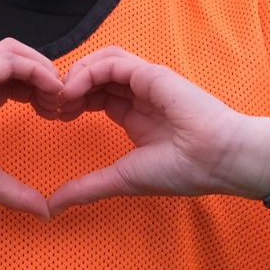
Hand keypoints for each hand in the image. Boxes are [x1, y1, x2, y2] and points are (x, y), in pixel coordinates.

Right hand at [0, 38, 63, 218]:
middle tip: (64, 104)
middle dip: (47, 77)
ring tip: (60, 95)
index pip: (14, 81)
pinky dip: (37, 69)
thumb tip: (43, 212)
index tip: (56, 114)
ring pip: (17, 52)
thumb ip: (12, 191)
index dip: (39, 91)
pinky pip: (11, 59)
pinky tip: (51, 90)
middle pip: (19, 61)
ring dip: (44, 69)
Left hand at [46, 45, 269, 214]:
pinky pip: (113, 61)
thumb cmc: (181, 171)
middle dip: (68, 85)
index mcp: (134, 113)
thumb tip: (52, 208)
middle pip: (94, 74)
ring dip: (76, 74)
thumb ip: (87, 188)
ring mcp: (146, 80)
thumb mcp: (122, 179)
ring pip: (102, 61)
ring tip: (61, 97)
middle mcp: (139, 92)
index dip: (71, 100)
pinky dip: (88, 71)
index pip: (94, 93)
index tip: (55, 117)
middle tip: (51, 105)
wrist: (218, 161)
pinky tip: (75, 91)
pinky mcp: (152, 73)